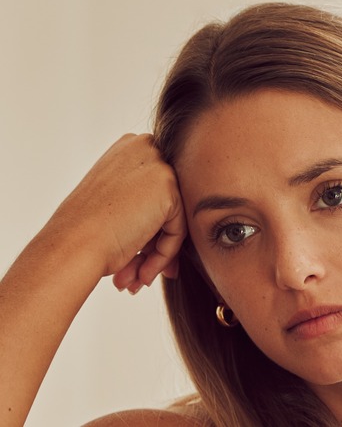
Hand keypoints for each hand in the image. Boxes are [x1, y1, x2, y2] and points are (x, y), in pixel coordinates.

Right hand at [48, 133, 185, 292]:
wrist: (73, 246)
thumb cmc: (82, 233)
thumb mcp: (114, 206)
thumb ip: (142, 205)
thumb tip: (163, 225)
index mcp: (128, 148)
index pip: (154, 193)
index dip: (148, 230)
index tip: (137, 258)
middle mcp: (144, 149)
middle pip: (166, 205)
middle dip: (153, 247)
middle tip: (138, 275)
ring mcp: (157, 166)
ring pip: (173, 220)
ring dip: (155, 257)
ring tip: (134, 281)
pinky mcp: (168, 187)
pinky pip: (178, 230)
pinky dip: (163, 256)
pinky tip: (142, 274)